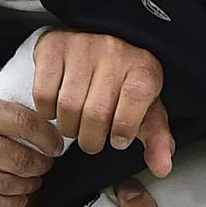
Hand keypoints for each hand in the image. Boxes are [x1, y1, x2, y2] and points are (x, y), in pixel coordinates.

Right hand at [0, 69, 64, 206]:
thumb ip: (1, 86)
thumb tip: (38, 89)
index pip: (25, 124)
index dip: (48, 138)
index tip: (58, 145)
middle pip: (19, 159)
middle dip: (41, 165)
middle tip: (47, 164)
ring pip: (5, 184)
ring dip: (27, 185)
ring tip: (33, 180)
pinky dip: (8, 204)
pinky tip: (17, 197)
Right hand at [32, 28, 173, 176]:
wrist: (99, 38)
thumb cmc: (124, 81)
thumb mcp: (147, 107)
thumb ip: (156, 138)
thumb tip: (162, 168)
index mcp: (143, 68)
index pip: (134, 101)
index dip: (124, 128)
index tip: (119, 139)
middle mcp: (114, 52)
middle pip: (95, 113)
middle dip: (91, 139)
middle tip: (92, 140)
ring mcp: (81, 46)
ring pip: (67, 106)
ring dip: (68, 128)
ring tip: (76, 126)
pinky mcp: (53, 47)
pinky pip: (43, 94)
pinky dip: (47, 112)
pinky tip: (57, 110)